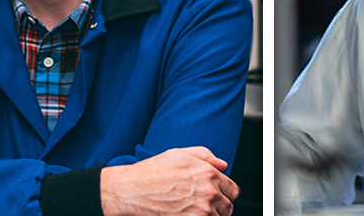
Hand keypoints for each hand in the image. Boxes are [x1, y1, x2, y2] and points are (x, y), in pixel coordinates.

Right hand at [100, 147, 238, 215]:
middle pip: (227, 207)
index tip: (216, 195)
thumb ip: (206, 156)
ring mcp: (201, 212)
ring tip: (192, 210)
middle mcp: (209, 193)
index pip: (232, 190)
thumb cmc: (153, 171)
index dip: (224, 192)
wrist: (131, 191)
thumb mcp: (180, 154)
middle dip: (218, 206)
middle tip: (201, 204)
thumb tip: (223, 165)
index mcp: (209, 173)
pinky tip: (186, 214)